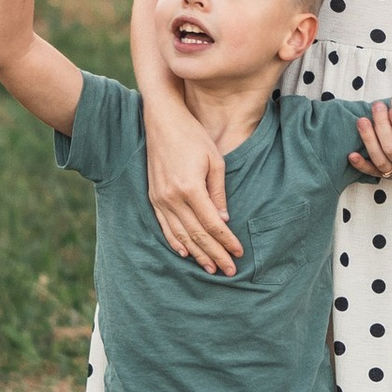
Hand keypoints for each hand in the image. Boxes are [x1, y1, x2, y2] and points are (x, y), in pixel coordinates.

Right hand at [144, 95, 237, 275]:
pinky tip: (185, 253)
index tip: (238, 254)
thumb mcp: (214, 162)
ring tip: (211, 268)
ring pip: (180, 235)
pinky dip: (175, 242)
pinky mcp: (153, 197)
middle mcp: (172, 198)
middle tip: (229, 271)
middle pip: (196, 235)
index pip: (212, 224)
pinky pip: (164, 226)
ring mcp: (159, 199)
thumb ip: (218, 193)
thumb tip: (224, 221)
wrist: (161, 121)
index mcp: (190, 188)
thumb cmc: (193, 137)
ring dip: (196, 254)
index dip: (226, 241)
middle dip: (214, 254)